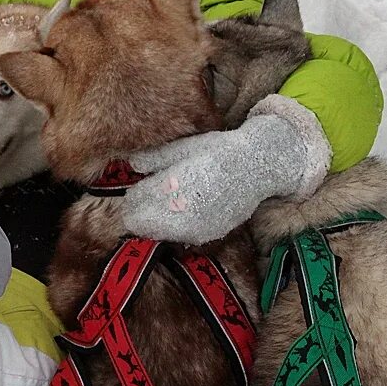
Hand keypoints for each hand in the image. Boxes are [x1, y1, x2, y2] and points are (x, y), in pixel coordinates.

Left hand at [121, 97, 331, 244]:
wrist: (255, 167)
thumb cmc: (216, 151)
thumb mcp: (183, 147)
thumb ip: (154, 158)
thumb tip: (131, 165)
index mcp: (170, 187)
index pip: (132, 207)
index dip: (132, 200)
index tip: (138, 190)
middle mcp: (180, 212)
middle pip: (140, 225)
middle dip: (139, 213)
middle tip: (148, 198)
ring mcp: (194, 228)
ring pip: (158, 234)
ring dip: (156, 222)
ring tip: (168, 203)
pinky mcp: (206, 236)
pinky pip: (179, 238)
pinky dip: (175, 228)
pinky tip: (184, 212)